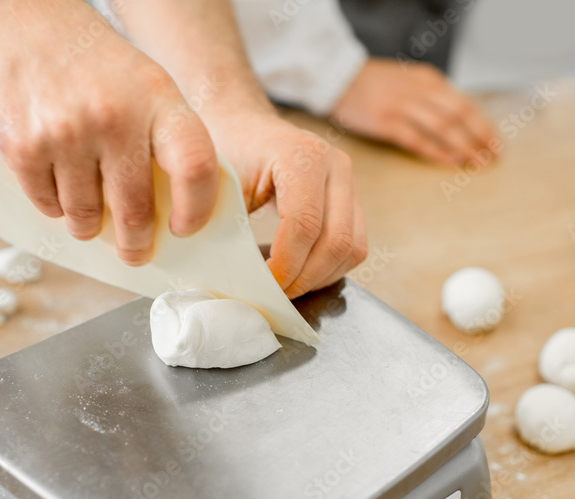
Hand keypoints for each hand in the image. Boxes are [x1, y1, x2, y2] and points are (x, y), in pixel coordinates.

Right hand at [0, 0, 218, 265]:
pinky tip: (58, 186)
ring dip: (90, 227)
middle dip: (137, 243)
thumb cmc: (84, 57)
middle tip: (135, 251)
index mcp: (156, 98)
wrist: (9, 19)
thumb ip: (159, 138)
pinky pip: (49, 206)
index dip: (195, 209)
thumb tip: (169, 211)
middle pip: (137, 210)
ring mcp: (66, 134)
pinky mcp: (23, 148)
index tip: (185, 228)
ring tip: (89, 215)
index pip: (195, 168)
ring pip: (87, 217)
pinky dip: (55, 208)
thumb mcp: (141, 84)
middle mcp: (114, 116)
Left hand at [206, 111, 367, 298]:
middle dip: (304, 277)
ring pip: (352, 248)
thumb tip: (235, 279)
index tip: (262, 285)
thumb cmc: (228, 155)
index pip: (304, 225)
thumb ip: (227, 225)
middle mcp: (335, 165)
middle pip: (336, 242)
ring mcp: (349, 181)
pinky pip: (355, 247)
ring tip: (285, 285)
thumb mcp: (219, 185)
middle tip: (273, 293)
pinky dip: (330, 269)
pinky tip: (300, 272)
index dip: (285, 265)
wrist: (243, 128)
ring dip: (319, 277)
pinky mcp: (352, 199)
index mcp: (301, 155)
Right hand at [332, 58, 498, 166]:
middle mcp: (419, 91)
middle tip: (492, 157)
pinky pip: (416, 139)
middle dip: (480, 137)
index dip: (484, 125)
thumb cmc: (374, 84)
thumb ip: (431, 97)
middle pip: (459, 115)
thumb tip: (457, 124)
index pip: (465, 103)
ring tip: (476, 163)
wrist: (338, 79)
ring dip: (463, 146)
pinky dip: (435, 151)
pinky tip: (448, 162)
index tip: (496, 143)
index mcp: (428, 80)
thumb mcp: (410, 80)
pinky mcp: (385, 122)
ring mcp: (401, 106)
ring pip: (442, 127)